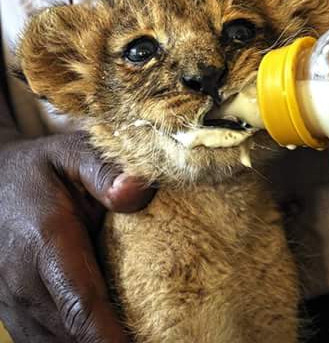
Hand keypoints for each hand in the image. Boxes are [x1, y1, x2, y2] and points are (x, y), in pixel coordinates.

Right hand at [0, 131, 154, 341]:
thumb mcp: (73, 153)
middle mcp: (24, 282)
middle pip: (74, 335)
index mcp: (45, 242)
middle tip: (164, 337)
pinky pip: (49, 341)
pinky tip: (111, 333)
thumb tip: (139, 192)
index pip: (82, 305)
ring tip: (142, 335)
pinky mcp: (16, 312)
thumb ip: (104, 172)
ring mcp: (15, 303)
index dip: (111, 339)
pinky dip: (80, 342)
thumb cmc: (41, 169)